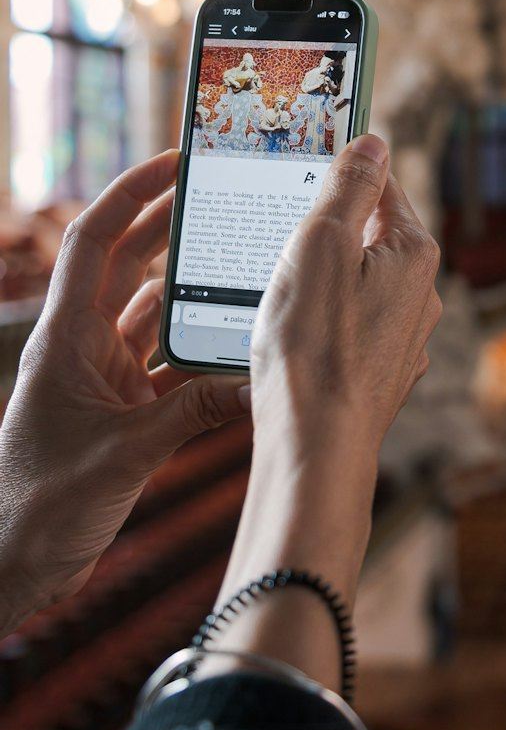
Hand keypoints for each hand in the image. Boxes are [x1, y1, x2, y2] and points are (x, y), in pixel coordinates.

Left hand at [0, 151, 249, 635]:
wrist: (12, 565)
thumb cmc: (39, 506)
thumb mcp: (124, 454)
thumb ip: (192, 413)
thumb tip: (257, 383)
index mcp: (67, 339)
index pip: (96, 244)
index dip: (133, 196)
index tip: (175, 164)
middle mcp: (85, 349)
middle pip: (130, 267)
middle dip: (171, 229)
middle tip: (222, 200)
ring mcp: (106, 379)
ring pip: (154, 316)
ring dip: (192, 290)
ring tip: (242, 263)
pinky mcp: (126, 411)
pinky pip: (173, 367)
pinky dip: (203, 354)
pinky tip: (240, 346)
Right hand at [212, 134, 441, 688]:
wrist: (316, 446)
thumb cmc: (313, 344)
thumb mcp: (320, 244)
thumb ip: (349, 188)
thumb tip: (374, 141)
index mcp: (415, 253)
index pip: (382, 189)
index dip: (342, 173)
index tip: (307, 163)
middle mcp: (422, 295)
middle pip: (370, 238)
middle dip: (326, 231)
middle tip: (277, 231)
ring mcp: (405, 338)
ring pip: (358, 286)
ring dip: (321, 279)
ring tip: (276, 289)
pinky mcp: (382, 373)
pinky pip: (350, 328)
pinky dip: (322, 321)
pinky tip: (290, 335)